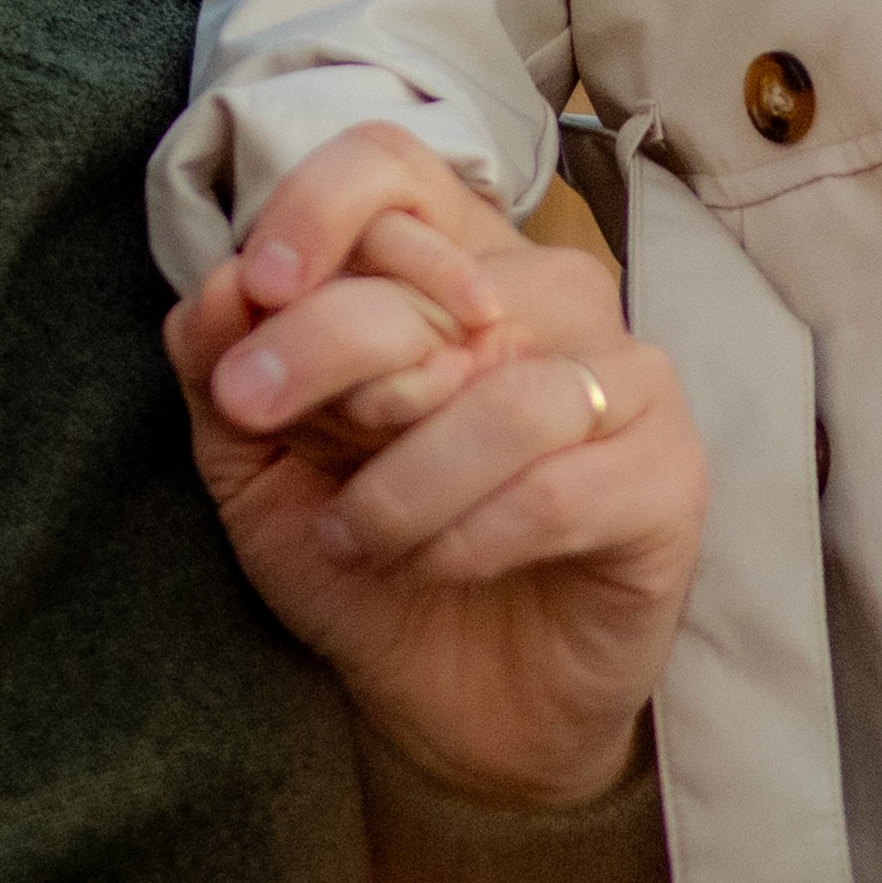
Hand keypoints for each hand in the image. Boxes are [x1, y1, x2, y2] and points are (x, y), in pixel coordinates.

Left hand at [172, 130, 700, 813]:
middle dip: (323, 348)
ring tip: (354, 541)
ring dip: (398, 482)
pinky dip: (465, 536)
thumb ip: (223, 371)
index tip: (256, 285)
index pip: (398, 170)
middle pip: (434, 278)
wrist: (455, 712)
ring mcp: (626, 381)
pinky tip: (430, 568)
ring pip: (502, 393)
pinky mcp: (668, 476)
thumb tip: (213, 289)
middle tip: (257, 417)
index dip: (318, 208)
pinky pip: (555, 486)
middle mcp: (550, 301)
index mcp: (452, 268)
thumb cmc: (370, 563)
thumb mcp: (261, 469)